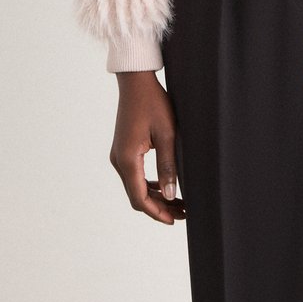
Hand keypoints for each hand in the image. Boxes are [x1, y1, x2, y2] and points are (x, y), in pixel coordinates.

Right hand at [109, 71, 185, 224]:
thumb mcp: (167, 134)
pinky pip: (134, 174)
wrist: (136, 81)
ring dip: (155, 195)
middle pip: (137, 195)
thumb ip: (168, 166)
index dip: (157, 212)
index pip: (140, 198)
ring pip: (135, 186)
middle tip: (183, 212)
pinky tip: (165, 185)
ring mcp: (119, 155)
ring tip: (178, 201)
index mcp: (127, 159)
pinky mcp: (123, 149)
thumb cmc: (153, 103)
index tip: (175, 220)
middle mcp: (119, 160)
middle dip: (160, 206)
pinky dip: (148, 183)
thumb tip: (172, 195)